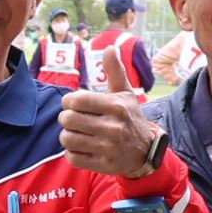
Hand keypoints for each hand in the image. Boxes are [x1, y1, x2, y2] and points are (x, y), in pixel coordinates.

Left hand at [59, 40, 159, 177]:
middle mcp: (112, 127)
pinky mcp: (102, 164)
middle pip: (67, 119)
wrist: (145, 151)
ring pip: (66, 139)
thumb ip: (115, 71)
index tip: (74, 104)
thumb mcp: (125, 94)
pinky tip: (84, 147)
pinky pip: (72, 157)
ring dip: (68, 136)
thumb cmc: (130, 118)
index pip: (76, 100)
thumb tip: (109, 47)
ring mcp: (107, 148)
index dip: (68, 101)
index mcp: (115, 106)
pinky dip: (74, 152)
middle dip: (67, 118)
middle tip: (76, 120)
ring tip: (79, 133)